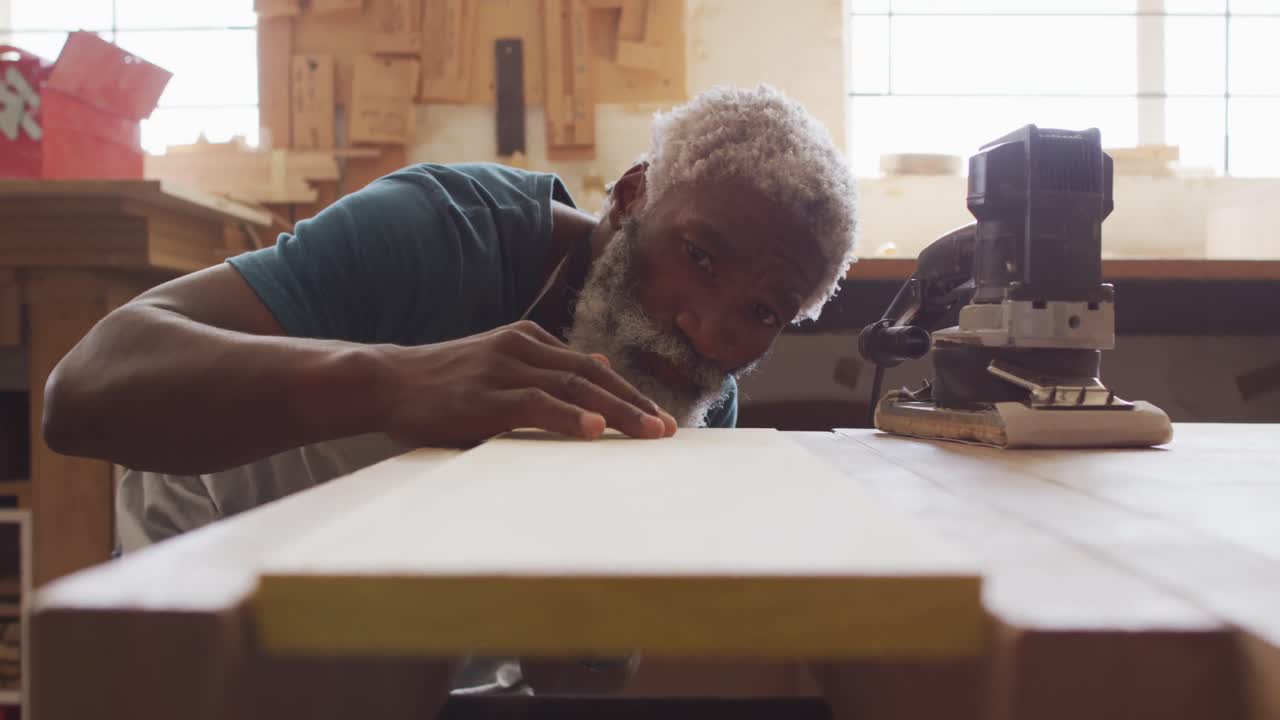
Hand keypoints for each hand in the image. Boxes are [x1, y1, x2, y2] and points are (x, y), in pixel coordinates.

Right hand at [376, 320, 676, 445]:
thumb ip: (546, 366)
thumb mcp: (500, 364)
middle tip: (669, 430)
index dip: (629, 391)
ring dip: (617, 411)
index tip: (661, 418)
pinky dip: (568, 416)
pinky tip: (594, 430)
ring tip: (650, 433)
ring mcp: (502, 368)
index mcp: (528, 340)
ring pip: (573, 386)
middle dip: (635, 402)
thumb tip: (596, 362)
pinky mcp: (482, 396)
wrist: (383, 380)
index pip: (592, 366)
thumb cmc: (442, 383)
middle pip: (593, 373)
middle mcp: (521, 346)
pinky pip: (535, 404)